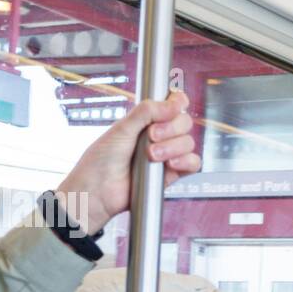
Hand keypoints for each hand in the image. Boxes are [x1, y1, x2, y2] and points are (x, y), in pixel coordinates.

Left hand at [54, 91, 200, 233]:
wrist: (99, 190)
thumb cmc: (102, 161)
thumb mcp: (121, 128)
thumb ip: (147, 112)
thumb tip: (174, 103)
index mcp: (146, 121)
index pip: (173, 104)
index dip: (178, 102)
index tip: (175, 104)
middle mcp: (160, 136)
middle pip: (184, 123)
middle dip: (171, 128)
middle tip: (151, 136)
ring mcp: (167, 155)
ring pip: (188, 143)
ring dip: (172, 147)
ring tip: (151, 156)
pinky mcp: (172, 174)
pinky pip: (193, 164)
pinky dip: (185, 161)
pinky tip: (169, 164)